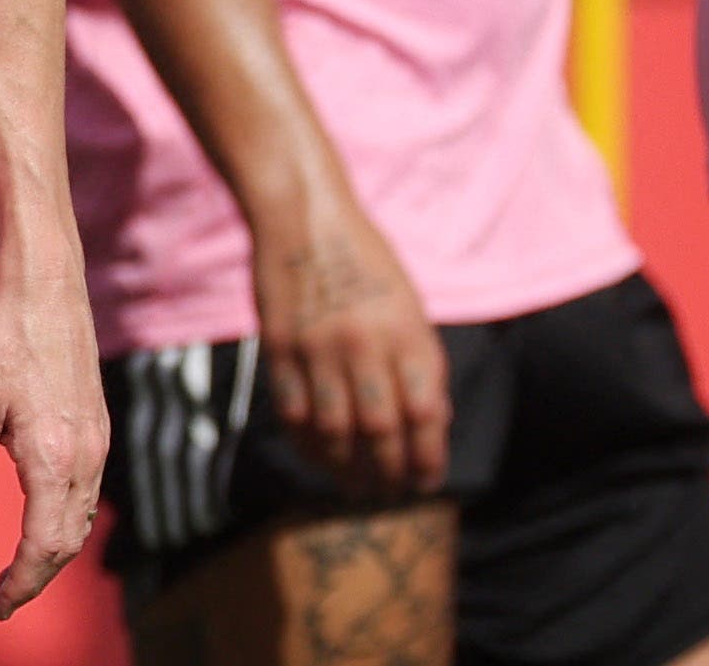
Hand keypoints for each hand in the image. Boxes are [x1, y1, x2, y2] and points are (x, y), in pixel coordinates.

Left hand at [0, 271, 106, 619]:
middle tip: (5, 597)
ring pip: (81, 519)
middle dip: (37, 576)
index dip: (20, 584)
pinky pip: (87, 491)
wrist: (46, 287)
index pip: (42, 548)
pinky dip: (66, 518)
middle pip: (67, 542)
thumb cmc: (2, 340)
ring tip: (20, 566)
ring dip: (53, 550)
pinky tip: (43, 514)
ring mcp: (97, 441)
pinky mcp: (98, 424)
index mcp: (52, 461)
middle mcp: (85, 458)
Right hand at [250, 197, 448, 497]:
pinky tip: (318, 456)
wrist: (304, 217)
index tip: (427, 481)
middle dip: (390, 473)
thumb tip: (429, 425)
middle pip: (381, 431)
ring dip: (348, 469)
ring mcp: (318, 347)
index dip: (428, 458)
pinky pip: (293, 412)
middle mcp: (364, 343)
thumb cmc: (366, 262)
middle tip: (391, 491)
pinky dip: (307, 444)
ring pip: (335, 431)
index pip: (424, 416)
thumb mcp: (409, 306)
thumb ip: (419, 362)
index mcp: (406, 332)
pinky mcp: (279, 347)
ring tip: (356, 486)